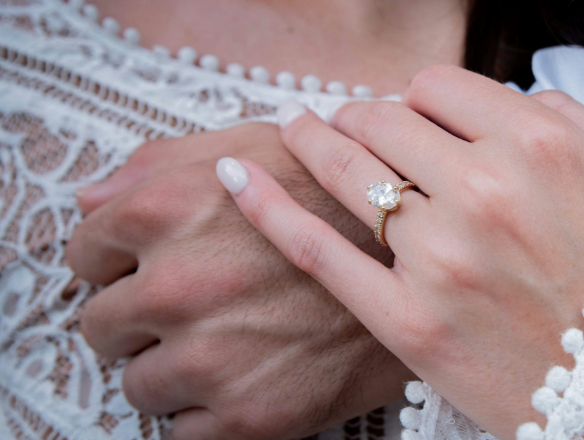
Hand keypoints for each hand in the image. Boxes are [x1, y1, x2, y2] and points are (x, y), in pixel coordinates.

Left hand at [67, 123, 414, 439]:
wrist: (428, 266)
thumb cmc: (339, 200)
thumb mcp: (258, 147)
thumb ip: (165, 163)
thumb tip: (91, 197)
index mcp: (172, 208)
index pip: (86, 249)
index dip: (111, 258)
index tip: (136, 267)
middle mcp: (181, 283)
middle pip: (102, 324)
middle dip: (136, 318)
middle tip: (187, 309)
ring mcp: (214, 356)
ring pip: (138, 384)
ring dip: (169, 369)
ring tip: (224, 344)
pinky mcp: (250, 415)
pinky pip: (180, 433)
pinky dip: (204, 413)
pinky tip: (245, 377)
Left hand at [220, 65, 583, 438]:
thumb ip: (576, 120)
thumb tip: (516, 97)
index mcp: (541, 146)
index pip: (437, 86)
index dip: (415, 96)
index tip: (408, 113)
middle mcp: (486, 190)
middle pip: (384, 121)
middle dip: (362, 117)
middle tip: (347, 123)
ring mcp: (442, 257)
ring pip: (348, 171)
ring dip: (314, 141)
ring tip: (297, 131)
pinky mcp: (409, 321)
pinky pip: (320, 249)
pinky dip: (269, 208)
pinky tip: (236, 179)